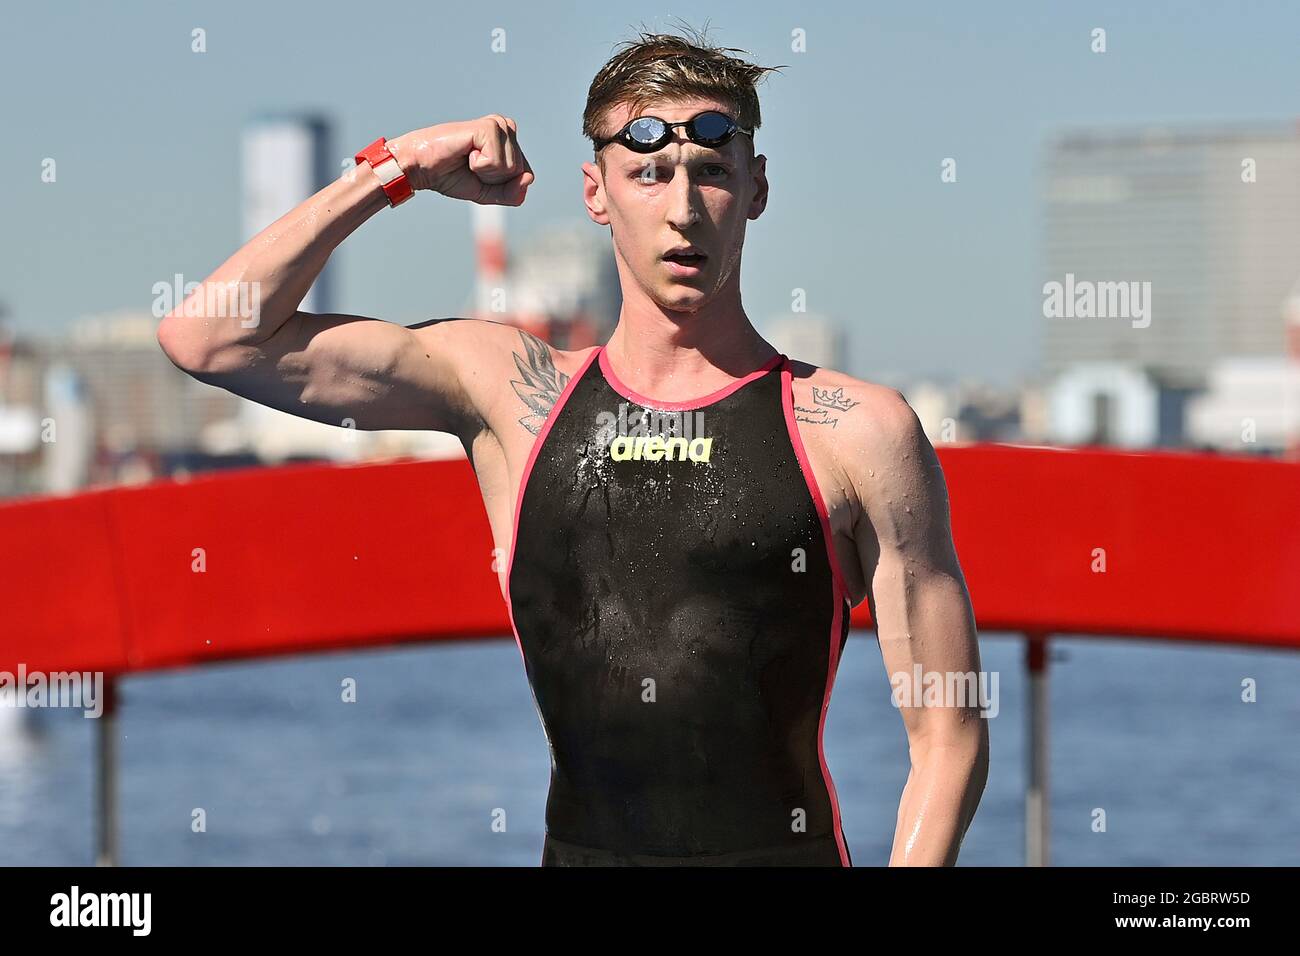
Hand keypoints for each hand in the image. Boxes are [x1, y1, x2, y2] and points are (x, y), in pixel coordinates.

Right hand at [388, 115, 533, 205]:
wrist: (422, 168)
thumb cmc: (452, 176)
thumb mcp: (488, 193)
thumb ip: (512, 193)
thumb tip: (528, 179)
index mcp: (509, 141)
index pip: (526, 175)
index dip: (502, 185)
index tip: (479, 174)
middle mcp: (506, 128)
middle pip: (521, 172)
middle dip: (495, 180)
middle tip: (471, 166)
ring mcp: (498, 125)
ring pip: (512, 168)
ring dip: (487, 173)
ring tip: (468, 159)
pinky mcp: (488, 127)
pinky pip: (498, 162)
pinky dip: (481, 167)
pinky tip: (466, 153)